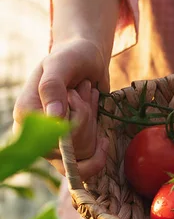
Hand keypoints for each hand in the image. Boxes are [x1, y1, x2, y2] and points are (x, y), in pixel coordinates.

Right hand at [13, 0, 119, 178]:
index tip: (75, 94)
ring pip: (81, 155)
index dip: (74, 120)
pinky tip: (102, 131)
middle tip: (83, 90)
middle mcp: (36, 134)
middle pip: (69, 149)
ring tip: (88, 98)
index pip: (53, 136)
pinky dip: (99, 146)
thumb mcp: (61, 64)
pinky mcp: (71, 150)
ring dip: (93, 125)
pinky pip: (88, 161)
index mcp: (26, 114)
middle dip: (86, 119)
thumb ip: (53, 86)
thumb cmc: (72, 57)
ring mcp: (54, 144)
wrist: (87, 60)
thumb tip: (54, 116)